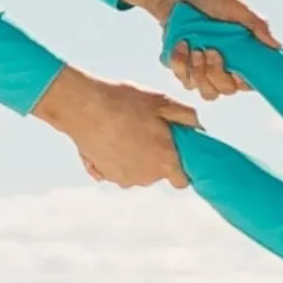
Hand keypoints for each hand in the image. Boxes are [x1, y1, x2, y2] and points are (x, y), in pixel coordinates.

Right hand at [32, 66, 197, 188]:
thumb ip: (187, 117)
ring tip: (126, 131)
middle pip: (158, 173)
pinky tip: (110, 137)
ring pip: (137, 172)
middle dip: (157, 156)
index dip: (182, 166)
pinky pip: (117, 169)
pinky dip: (116, 158)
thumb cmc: (125, 102)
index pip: (183, 181)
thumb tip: (200, 128)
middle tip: (148, 131)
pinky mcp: (103, 175)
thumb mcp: (163, 101)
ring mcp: (123, 178)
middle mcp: (146, 177)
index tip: (176, 152)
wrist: (83, 106)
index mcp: (165, 161)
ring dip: (136, 157)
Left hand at [120, 0, 278, 98]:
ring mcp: (202, 71)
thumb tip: (276, 46)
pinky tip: (182, 45)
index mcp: (242, 56)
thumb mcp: (237, 8)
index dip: (242, 81)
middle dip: (216, 74)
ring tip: (196, 48)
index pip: (248, 83)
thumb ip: (258, 26)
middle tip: (211, 51)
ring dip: (199, 72)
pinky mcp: (182, 69)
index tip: (234, 66)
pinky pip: (184, 81)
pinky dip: (181, 64)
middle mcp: (224, 68)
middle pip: (225, 91)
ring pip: (206, 92)